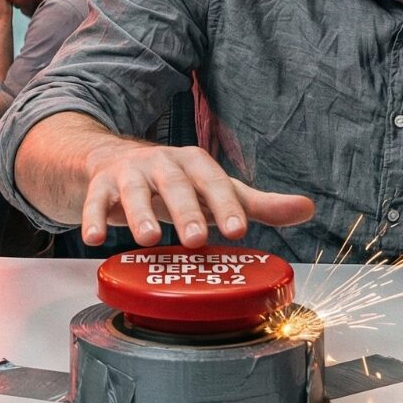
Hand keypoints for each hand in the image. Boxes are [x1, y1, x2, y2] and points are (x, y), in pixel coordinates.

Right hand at [78, 142, 313, 247]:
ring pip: (134, 190)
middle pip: (175, 183)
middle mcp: (162, 163)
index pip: (214, 181)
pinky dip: (94, 218)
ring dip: (140, 213)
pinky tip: (95, 239)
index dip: (225, 204)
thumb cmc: (176, 184)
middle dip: (185, 210)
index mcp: (194, 163)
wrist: (115, 163)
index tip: (237, 230)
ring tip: (148, 239)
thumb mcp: (214, 191)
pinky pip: (95, 201)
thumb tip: (307, 208)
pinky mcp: (100, 186)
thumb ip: (257, 204)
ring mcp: (129, 173)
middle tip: (196, 240)